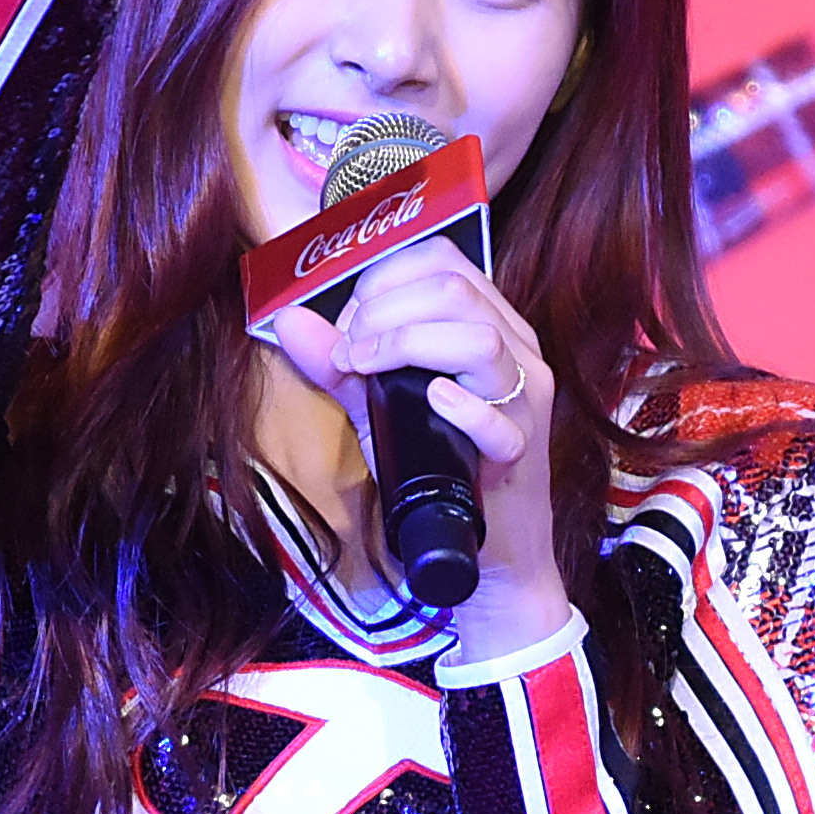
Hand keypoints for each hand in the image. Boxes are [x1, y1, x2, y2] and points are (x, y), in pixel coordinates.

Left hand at [274, 246, 564, 657]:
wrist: (492, 552)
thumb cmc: (442, 469)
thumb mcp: (384, 408)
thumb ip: (340, 364)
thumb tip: (288, 321)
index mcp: (489, 323)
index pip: (442, 261)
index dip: (383, 278)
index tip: (349, 322)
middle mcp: (517, 349)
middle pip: (455, 290)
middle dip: (384, 310)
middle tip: (349, 352)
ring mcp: (526, 398)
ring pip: (481, 338)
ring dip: (408, 344)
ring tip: (367, 369)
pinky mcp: (524, 449)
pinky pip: (500, 417)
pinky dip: (462, 405)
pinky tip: (433, 400)